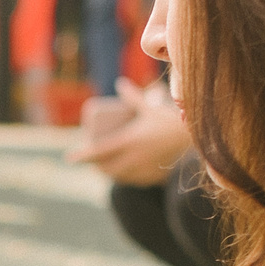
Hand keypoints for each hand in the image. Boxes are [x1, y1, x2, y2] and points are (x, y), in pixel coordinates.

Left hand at [67, 80, 194, 184]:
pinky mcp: (153, 176)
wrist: (194, 139)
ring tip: (104, 169)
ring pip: (119, 177)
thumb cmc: (170, 121)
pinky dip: (126, 179)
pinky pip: (134, 181)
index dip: (83, 155)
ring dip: (109, 174)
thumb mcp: (149, 108)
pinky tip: (124, 177)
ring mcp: (143, 169)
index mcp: (129, 141)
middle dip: (95, 167)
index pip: (99, 151)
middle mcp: (133, 157)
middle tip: (91, 162)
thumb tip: (119, 83)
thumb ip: (133, 96)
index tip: (70, 158)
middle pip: (106, 168)